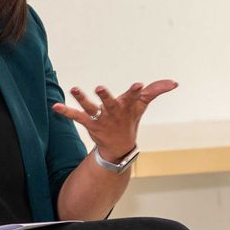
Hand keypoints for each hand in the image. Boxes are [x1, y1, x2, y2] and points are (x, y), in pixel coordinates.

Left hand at [52, 80, 177, 159]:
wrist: (119, 146)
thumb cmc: (130, 119)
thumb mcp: (142, 104)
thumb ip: (156, 90)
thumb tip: (174, 83)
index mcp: (127, 107)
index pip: (134, 97)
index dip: (136, 91)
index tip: (139, 84)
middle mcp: (114, 113)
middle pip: (110, 103)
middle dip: (105, 96)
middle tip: (99, 88)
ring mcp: (101, 119)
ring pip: (91, 108)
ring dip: (82, 99)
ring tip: (74, 89)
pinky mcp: (89, 123)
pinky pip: (76, 117)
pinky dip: (65, 112)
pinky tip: (55, 106)